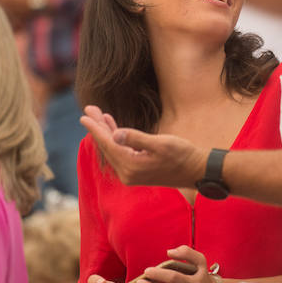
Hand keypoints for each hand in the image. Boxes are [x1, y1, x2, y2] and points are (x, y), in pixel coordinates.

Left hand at [80, 107, 206, 188]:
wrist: (197, 171)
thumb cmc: (182, 155)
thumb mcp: (161, 144)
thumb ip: (136, 138)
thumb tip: (115, 135)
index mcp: (131, 166)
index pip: (108, 143)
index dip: (96, 128)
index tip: (84, 115)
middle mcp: (127, 173)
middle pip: (107, 146)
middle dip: (98, 127)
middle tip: (89, 109)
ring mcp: (132, 173)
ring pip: (113, 148)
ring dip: (106, 131)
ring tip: (99, 115)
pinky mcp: (137, 170)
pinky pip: (121, 152)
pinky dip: (116, 138)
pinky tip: (114, 127)